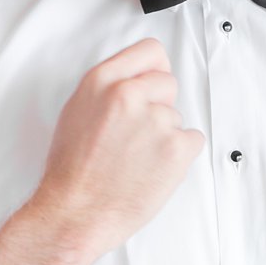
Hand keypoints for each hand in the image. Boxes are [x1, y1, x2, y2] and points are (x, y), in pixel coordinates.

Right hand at [0, 39, 202, 264]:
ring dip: (164, 136)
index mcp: (101, 81)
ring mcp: (154, 120)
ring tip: (136, 160)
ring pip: (176, 117)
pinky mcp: (175, 147)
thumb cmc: (72, 171)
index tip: (152, 84)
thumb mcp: (77, 112)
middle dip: (159, 105)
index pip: (150, 51)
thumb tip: (137, 79)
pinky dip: (179, 156)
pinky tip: (153, 169)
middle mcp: (128, 94)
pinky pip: (193, 140)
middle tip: (137, 135)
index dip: (154, 70)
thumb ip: (108, 89)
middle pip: (168, 83)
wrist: (75, 214)